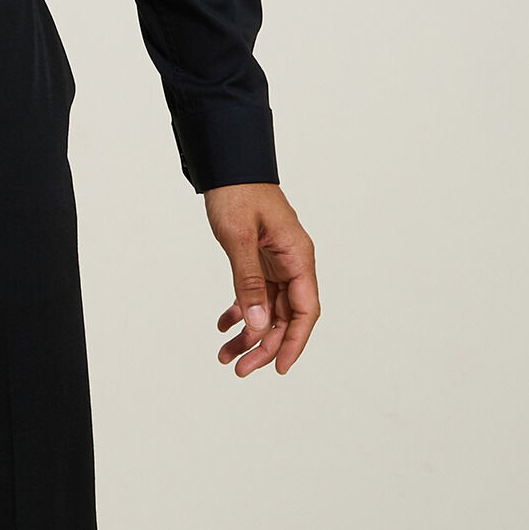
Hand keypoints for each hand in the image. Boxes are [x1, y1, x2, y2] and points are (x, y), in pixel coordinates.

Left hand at [202, 181, 318, 375]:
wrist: (226, 160)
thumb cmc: (237, 190)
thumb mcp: (239, 237)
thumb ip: (249, 281)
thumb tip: (258, 325)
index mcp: (298, 257)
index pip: (304, 312)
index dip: (294, 343)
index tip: (279, 368)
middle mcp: (292, 262)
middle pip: (285, 316)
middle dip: (264, 345)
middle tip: (238, 368)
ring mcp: (276, 260)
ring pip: (267, 308)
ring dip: (249, 332)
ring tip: (225, 355)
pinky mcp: (260, 256)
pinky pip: (255, 292)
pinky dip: (241, 309)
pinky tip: (224, 325)